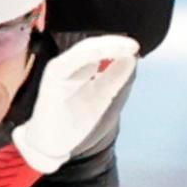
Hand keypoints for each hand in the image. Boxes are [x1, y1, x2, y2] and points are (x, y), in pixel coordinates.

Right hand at [13, 35, 139, 172]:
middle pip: (92, 46)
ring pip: (82, 50)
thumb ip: (115, 77)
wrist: (51, 143)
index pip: (100, 49)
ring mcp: (59, 69)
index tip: (135, 47)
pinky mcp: (52, 78)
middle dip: (114, 43)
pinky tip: (102, 54)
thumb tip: (132, 58)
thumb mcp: (102, 95)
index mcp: (80, 67)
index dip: (118, 46)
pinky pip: (69, 62)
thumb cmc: (73, 119)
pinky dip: (87, 55)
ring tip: (124, 48)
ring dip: (104, 47)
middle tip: (133, 46)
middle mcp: (68, 64)